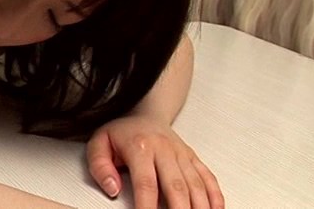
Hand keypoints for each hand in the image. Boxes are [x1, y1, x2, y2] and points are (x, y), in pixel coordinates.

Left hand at [86, 115, 223, 208]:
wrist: (143, 113)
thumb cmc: (121, 133)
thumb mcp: (99, 144)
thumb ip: (100, 166)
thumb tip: (112, 189)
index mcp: (140, 146)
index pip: (146, 183)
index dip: (147, 206)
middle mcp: (164, 149)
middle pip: (176, 187)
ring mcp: (182, 154)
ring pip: (195, 185)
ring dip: (199, 207)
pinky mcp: (193, 158)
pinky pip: (208, 178)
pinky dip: (214, 197)